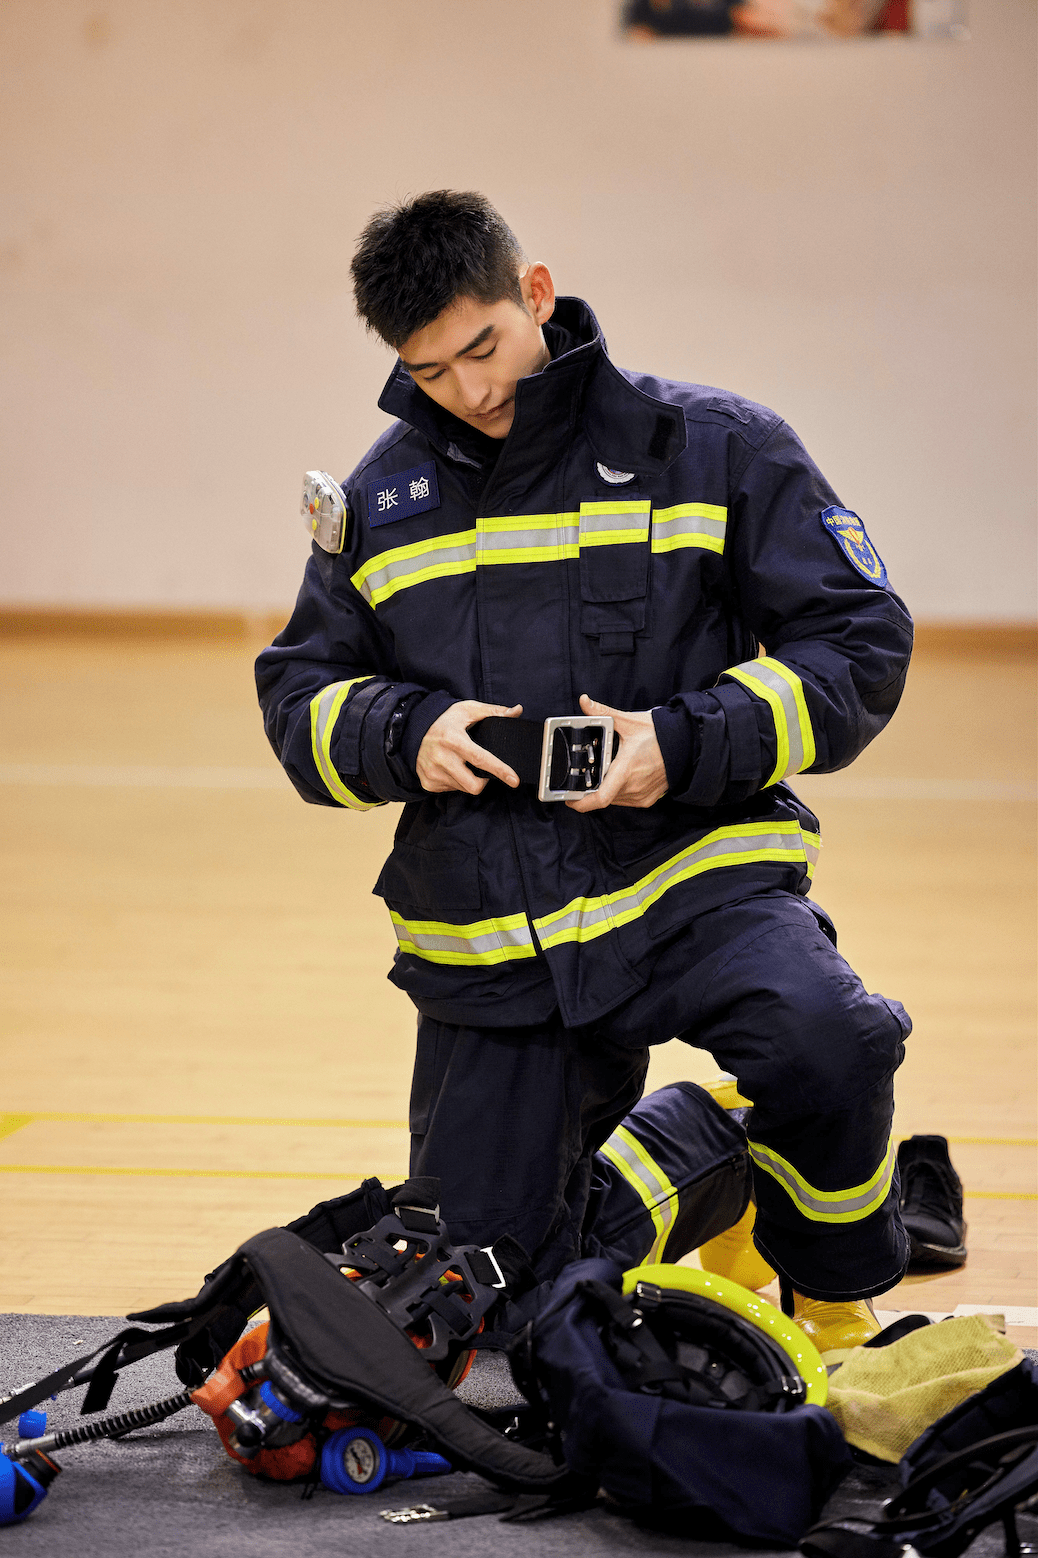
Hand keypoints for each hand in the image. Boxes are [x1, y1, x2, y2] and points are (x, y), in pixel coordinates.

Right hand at [416, 701, 522, 794]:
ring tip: (462, 763)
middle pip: (473, 785)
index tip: (514, 780)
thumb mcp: (467, 710)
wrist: (412, 730)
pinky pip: (451, 789)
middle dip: (484, 780)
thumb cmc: (444, 720)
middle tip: (482, 769)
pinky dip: (456, 782)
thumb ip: (493, 711)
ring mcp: (433, 773)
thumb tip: (517, 710)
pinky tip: (451, 768)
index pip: (480, 759)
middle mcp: (441, 758)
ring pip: (464, 788)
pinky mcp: (428, 783)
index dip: (500, 770)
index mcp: (452, 739)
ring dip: (469, 780)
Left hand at [565, 694, 668, 811]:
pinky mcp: (648, 799)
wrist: (688, 745)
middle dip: (590, 789)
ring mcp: (641, 795)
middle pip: (603, 797)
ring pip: (614, 800)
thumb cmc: (660, 734)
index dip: (581, 803)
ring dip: (605, 790)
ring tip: (604, 774)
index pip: (600, 798)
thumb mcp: (629, 721)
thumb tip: (584, 701)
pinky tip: (619, 778)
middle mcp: (633, 787)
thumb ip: (603, 712)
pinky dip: (618, 792)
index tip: (568, 799)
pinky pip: (625, 800)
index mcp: (626, 769)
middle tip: (583, 777)